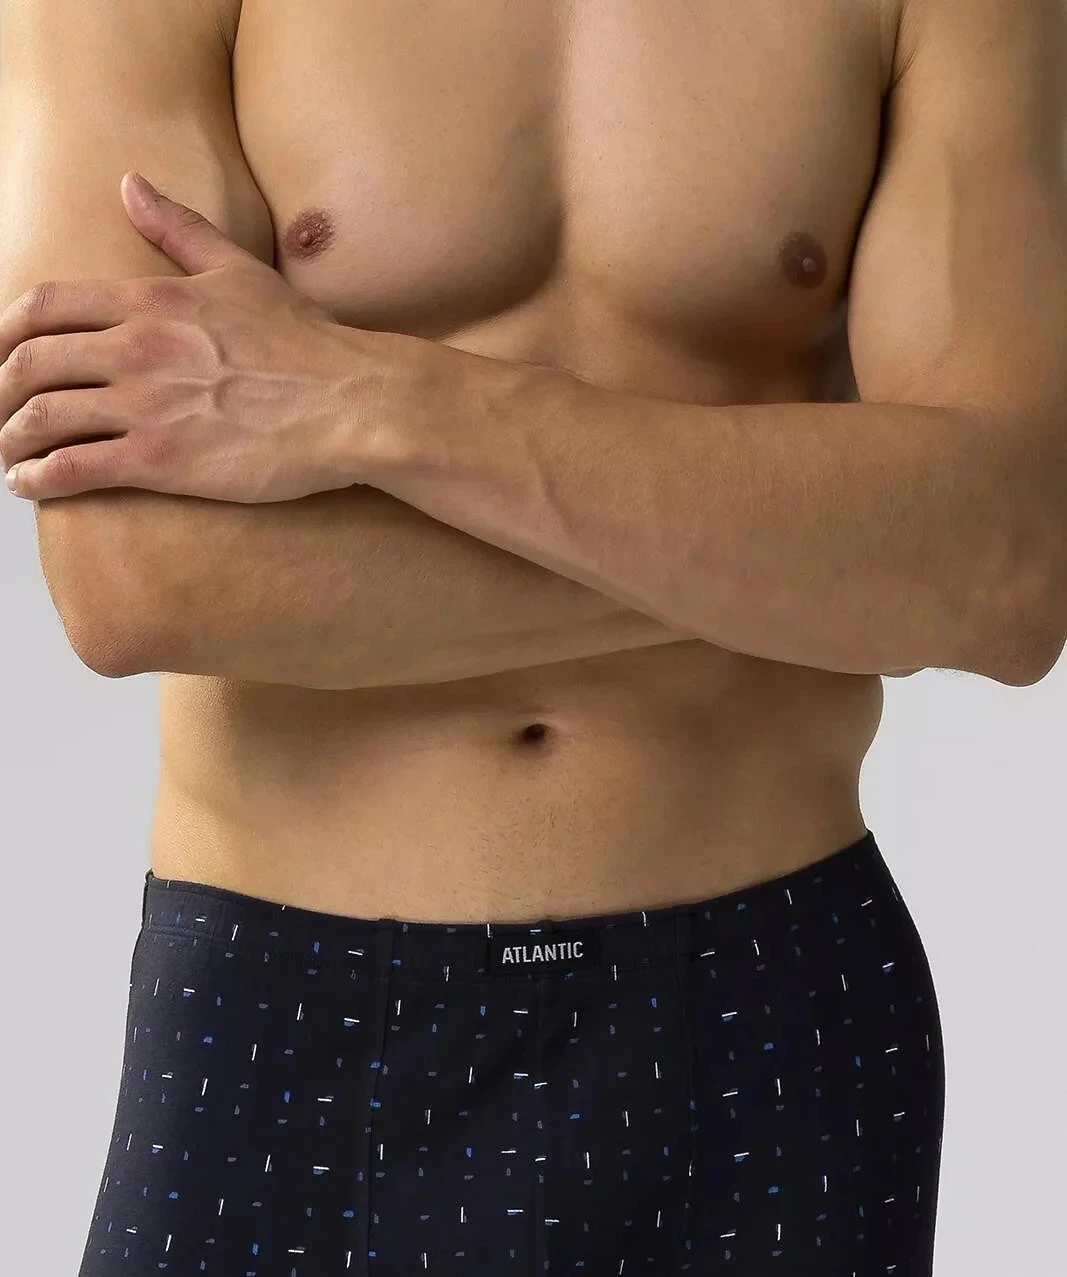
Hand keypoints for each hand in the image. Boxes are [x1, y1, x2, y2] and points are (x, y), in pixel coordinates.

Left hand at [0, 172, 391, 501]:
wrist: (350, 402)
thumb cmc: (306, 342)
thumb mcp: (239, 270)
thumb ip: (178, 229)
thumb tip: (130, 184)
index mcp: (149, 300)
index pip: (44, 306)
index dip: (5, 331)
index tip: (1, 353)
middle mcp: (135, 348)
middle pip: (28, 362)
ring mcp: (145, 406)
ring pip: (40, 417)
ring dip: (8, 437)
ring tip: (5, 453)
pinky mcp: (161, 461)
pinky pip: (74, 468)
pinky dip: (37, 478)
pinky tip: (27, 485)